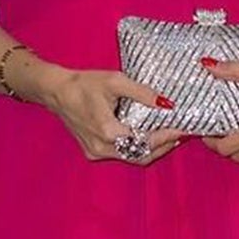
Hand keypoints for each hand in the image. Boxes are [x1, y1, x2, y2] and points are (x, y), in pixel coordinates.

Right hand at [38, 64, 185, 162]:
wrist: (57, 91)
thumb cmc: (84, 84)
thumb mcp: (115, 81)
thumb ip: (142, 93)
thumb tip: (166, 103)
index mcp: (108, 131)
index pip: (145, 142)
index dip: (166, 137)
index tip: (182, 130)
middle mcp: (102, 147)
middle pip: (141, 156)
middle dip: (162, 147)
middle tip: (179, 135)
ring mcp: (96, 152)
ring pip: (131, 157)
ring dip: (151, 149)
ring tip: (168, 136)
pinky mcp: (93, 152)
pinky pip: (120, 154)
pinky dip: (136, 148)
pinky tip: (146, 136)